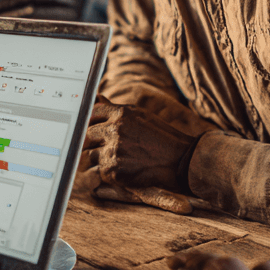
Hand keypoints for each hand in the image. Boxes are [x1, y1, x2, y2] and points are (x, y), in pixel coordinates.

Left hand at [82, 97, 200, 197]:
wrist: (182, 162)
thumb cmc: (162, 138)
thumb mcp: (140, 116)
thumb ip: (114, 109)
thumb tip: (96, 98)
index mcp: (121, 114)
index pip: (92, 112)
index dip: (91, 121)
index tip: (94, 127)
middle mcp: (115, 130)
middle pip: (87, 133)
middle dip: (93, 141)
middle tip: (105, 147)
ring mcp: (113, 150)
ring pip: (89, 153)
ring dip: (98, 157)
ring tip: (116, 160)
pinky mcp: (113, 170)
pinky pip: (98, 170)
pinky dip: (106, 172)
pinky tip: (121, 170)